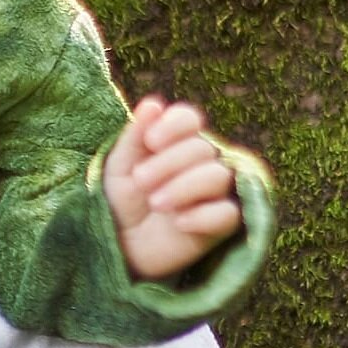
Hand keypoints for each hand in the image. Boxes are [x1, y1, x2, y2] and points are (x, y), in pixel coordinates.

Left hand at [103, 95, 241, 281]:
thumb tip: (153, 104)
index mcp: (176, 142)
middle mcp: (201, 162)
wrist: (121, 244)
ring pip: (218, 176)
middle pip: (202, 148)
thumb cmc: (122, 200)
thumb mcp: (119, 166)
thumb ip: (135, 135)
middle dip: (168, 164)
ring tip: (156, 203)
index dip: (174, 126)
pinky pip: (228, 214)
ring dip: (183, 187)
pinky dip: (203, 216)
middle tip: (140, 181)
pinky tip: (179, 222)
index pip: (189, 119)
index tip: (150, 142)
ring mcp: (215, 193)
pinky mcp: (221, 225)